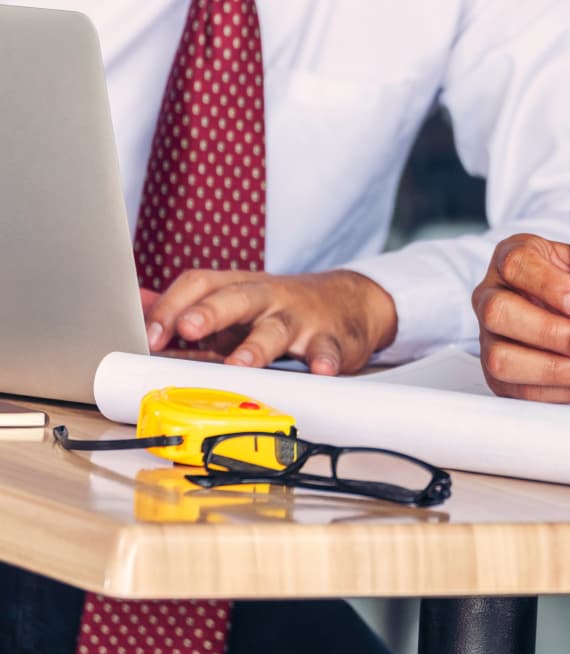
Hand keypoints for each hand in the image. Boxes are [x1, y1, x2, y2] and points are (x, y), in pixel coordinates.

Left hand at [143, 269, 396, 373]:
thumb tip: (134, 303)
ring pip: (278, 327)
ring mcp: (301, 318)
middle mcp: (268, 298)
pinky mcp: (331, 338)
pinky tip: (320, 369)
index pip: (200, 283)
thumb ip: (186, 307)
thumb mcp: (235, 300)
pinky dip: (324, 359)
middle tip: (187, 329)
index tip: (149, 335)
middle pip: (237, 297)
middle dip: (210, 312)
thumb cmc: (282, 308)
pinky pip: (327, 349)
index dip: (172, 305)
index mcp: (240, 288)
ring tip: (241, 363)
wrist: (351, 302)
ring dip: (258, 346)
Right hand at [473, 233, 569, 401]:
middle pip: (497, 312)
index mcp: (516, 255)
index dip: (548, 285)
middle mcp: (494, 294)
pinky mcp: (500, 374)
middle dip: (547, 332)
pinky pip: (517, 389)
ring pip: (500, 358)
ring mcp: (492, 336)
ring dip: (551, 368)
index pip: (515, 264)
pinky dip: (558, 390)